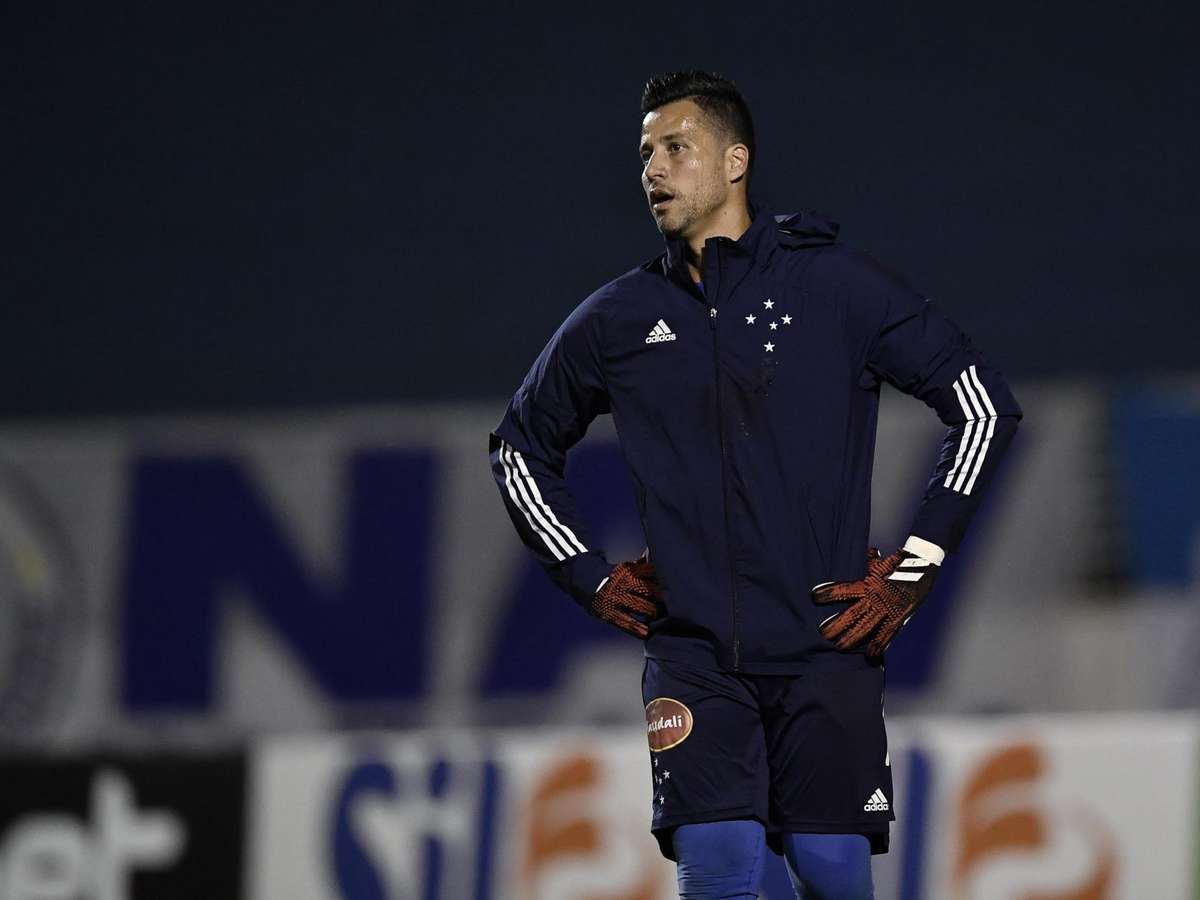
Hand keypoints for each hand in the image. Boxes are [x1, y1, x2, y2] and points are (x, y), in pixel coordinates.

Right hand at [586, 557, 663, 638]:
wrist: (582, 579)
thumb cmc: (609, 575)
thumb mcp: (623, 569)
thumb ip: (640, 566)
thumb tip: (653, 557)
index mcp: (628, 571)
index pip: (652, 576)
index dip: (664, 583)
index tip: (673, 588)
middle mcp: (623, 584)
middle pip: (650, 591)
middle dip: (662, 599)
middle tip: (670, 605)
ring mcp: (616, 599)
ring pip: (642, 607)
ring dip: (653, 613)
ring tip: (660, 617)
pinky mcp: (609, 613)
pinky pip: (627, 623)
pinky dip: (639, 629)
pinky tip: (647, 633)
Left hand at [811, 547, 937, 655]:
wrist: (923, 568)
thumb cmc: (900, 565)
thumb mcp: (881, 562)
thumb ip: (871, 560)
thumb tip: (869, 551)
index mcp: (868, 584)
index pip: (844, 590)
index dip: (829, 593)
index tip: (814, 597)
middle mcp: (875, 599)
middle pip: (852, 615)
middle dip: (836, 625)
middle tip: (822, 634)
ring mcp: (886, 610)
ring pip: (865, 628)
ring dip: (852, 639)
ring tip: (839, 647)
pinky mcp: (897, 619)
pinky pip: (886, 636)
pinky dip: (878, 647)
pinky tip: (870, 657)